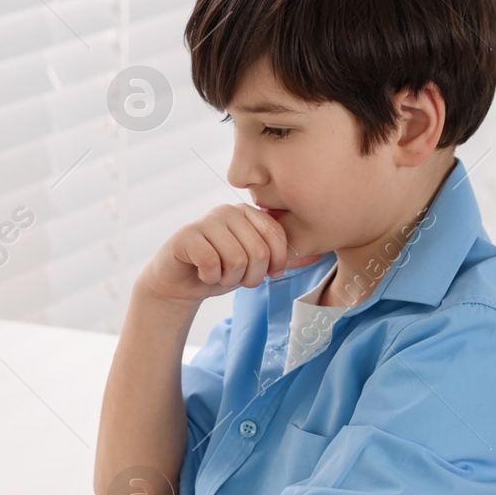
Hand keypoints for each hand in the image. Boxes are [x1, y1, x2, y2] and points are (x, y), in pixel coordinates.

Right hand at [136, 203, 323, 304]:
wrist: (178, 283)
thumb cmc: (218, 271)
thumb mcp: (254, 266)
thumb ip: (282, 258)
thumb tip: (318, 254)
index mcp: (248, 213)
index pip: (277, 238)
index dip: (275, 264)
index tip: (265, 274)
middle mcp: (228, 211)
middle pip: (259, 252)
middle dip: (250, 277)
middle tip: (236, 279)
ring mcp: (206, 220)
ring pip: (237, 260)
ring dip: (228, 279)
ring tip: (218, 275)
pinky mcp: (187, 235)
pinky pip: (212, 263)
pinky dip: (210, 278)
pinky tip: (202, 273)